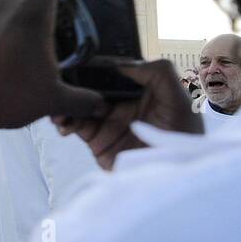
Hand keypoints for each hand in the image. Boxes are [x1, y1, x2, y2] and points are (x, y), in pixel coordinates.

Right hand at [51, 59, 202, 169]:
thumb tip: (123, 63)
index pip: (114, 71)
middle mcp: (122, 102)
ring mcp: (107, 120)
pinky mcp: (95, 138)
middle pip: (92, 85)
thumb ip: (159, 74)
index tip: (80, 63)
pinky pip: (73, 125)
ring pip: (79, 103)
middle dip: (75, 84)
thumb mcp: (179, 101)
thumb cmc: (181, 139)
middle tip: (61, 85)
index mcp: (142, 89)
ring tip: (59, 108)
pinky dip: (63, 121)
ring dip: (66, 102)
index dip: (97, 67)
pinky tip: (62, 123)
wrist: (167, 179)